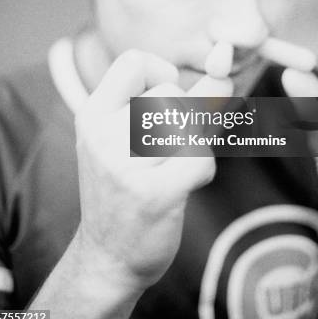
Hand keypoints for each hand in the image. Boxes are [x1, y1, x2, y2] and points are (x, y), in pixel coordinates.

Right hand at [74, 49, 232, 290]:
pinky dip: (203, 168)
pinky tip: (185, 185)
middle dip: (184, 117)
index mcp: (92, 115)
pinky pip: (201, 157)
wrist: (108, 257)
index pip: (132, 61)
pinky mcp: (154, 194)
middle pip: (170, 95)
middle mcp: (103, 136)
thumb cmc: (127, 188)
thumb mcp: (135, 138)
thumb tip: (225, 72)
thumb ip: (179, 102)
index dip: (160, 71)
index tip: (166, 95)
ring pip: (188, 124)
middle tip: (173, 144)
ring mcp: (125, 166)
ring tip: (175, 166)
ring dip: (195, 144)